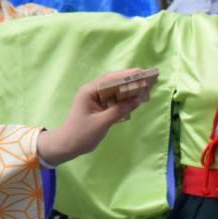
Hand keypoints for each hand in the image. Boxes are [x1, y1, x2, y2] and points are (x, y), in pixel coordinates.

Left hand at [36, 68, 156, 166]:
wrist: (67, 146)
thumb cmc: (81, 134)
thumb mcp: (101, 123)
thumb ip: (119, 110)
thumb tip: (138, 99)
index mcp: (89, 91)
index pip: (111, 79)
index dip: (127, 75)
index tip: (143, 72)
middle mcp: (93, 92)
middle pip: (115, 82)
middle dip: (132, 81)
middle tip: (150, 79)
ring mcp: (96, 99)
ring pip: (116, 90)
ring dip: (130, 89)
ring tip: (148, 87)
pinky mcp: (100, 107)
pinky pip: (115, 99)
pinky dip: (126, 99)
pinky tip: (137, 99)